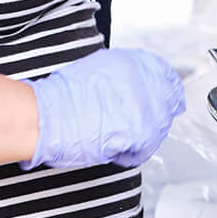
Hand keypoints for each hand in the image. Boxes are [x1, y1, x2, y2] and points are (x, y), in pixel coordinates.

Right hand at [22, 48, 183, 169]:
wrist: (48, 116)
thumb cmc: (63, 95)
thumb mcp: (102, 66)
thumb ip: (128, 72)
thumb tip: (142, 82)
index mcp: (137, 64)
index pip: (168, 77)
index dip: (166, 91)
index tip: (166, 99)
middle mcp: (146, 83)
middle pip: (168, 103)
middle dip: (155, 114)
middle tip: (136, 123)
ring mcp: (146, 108)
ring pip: (159, 128)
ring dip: (142, 135)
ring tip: (118, 134)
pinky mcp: (141, 133)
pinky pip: (145, 149)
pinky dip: (131, 153)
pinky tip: (116, 147)